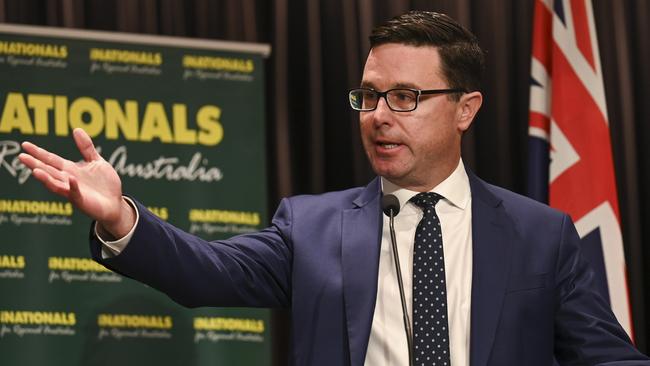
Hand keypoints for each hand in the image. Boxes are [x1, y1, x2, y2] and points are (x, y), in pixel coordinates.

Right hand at [18, 128, 134, 237]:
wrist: (116, 203)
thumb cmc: (105, 184)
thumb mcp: (96, 161)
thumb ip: (86, 147)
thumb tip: (76, 129)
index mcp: (70, 170)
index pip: (51, 159)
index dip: (39, 152)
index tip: (25, 145)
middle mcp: (68, 180)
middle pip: (48, 171)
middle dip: (35, 164)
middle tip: (21, 157)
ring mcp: (73, 191)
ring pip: (56, 184)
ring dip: (46, 178)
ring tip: (35, 170)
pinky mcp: (82, 200)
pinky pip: (75, 193)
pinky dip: (72, 187)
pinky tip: (71, 179)